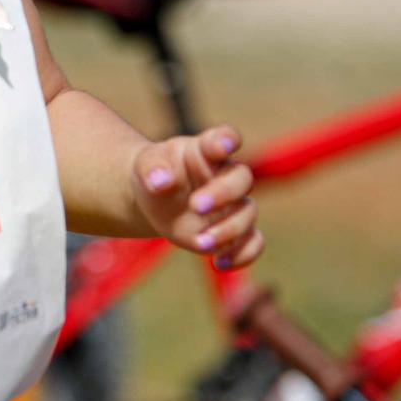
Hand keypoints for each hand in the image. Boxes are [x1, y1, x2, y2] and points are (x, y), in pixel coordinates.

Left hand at [132, 125, 261, 268]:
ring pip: (248, 214)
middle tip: (195, 205)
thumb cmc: (155, 173)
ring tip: (200, 242)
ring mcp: (233, 204)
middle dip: (222, 193)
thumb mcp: (146, 165)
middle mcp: (225, 175)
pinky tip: (220, 263)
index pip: (224, 137)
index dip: (227, 139)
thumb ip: (153, 169)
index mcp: (206, 150)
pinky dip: (244, 255)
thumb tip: (159, 181)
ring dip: (228, 230)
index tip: (224, 145)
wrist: (155, 197)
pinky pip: (254, 242)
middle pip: (242, 178)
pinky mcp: (233, 231)